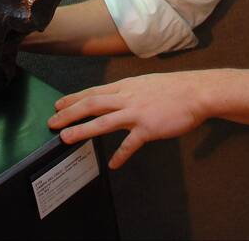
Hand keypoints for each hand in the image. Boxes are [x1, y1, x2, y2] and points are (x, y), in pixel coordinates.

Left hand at [47, 71, 208, 168]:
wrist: (196, 92)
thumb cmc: (174, 89)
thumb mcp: (145, 84)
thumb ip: (129, 92)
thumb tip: (116, 99)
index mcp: (126, 86)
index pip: (93, 92)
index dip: (73, 98)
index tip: (58, 104)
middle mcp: (127, 97)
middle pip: (91, 104)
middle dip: (69, 113)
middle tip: (52, 122)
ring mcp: (137, 112)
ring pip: (103, 121)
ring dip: (83, 130)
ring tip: (66, 138)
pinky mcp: (148, 127)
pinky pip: (130, 143)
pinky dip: (121, 154)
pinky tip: (113, 164)